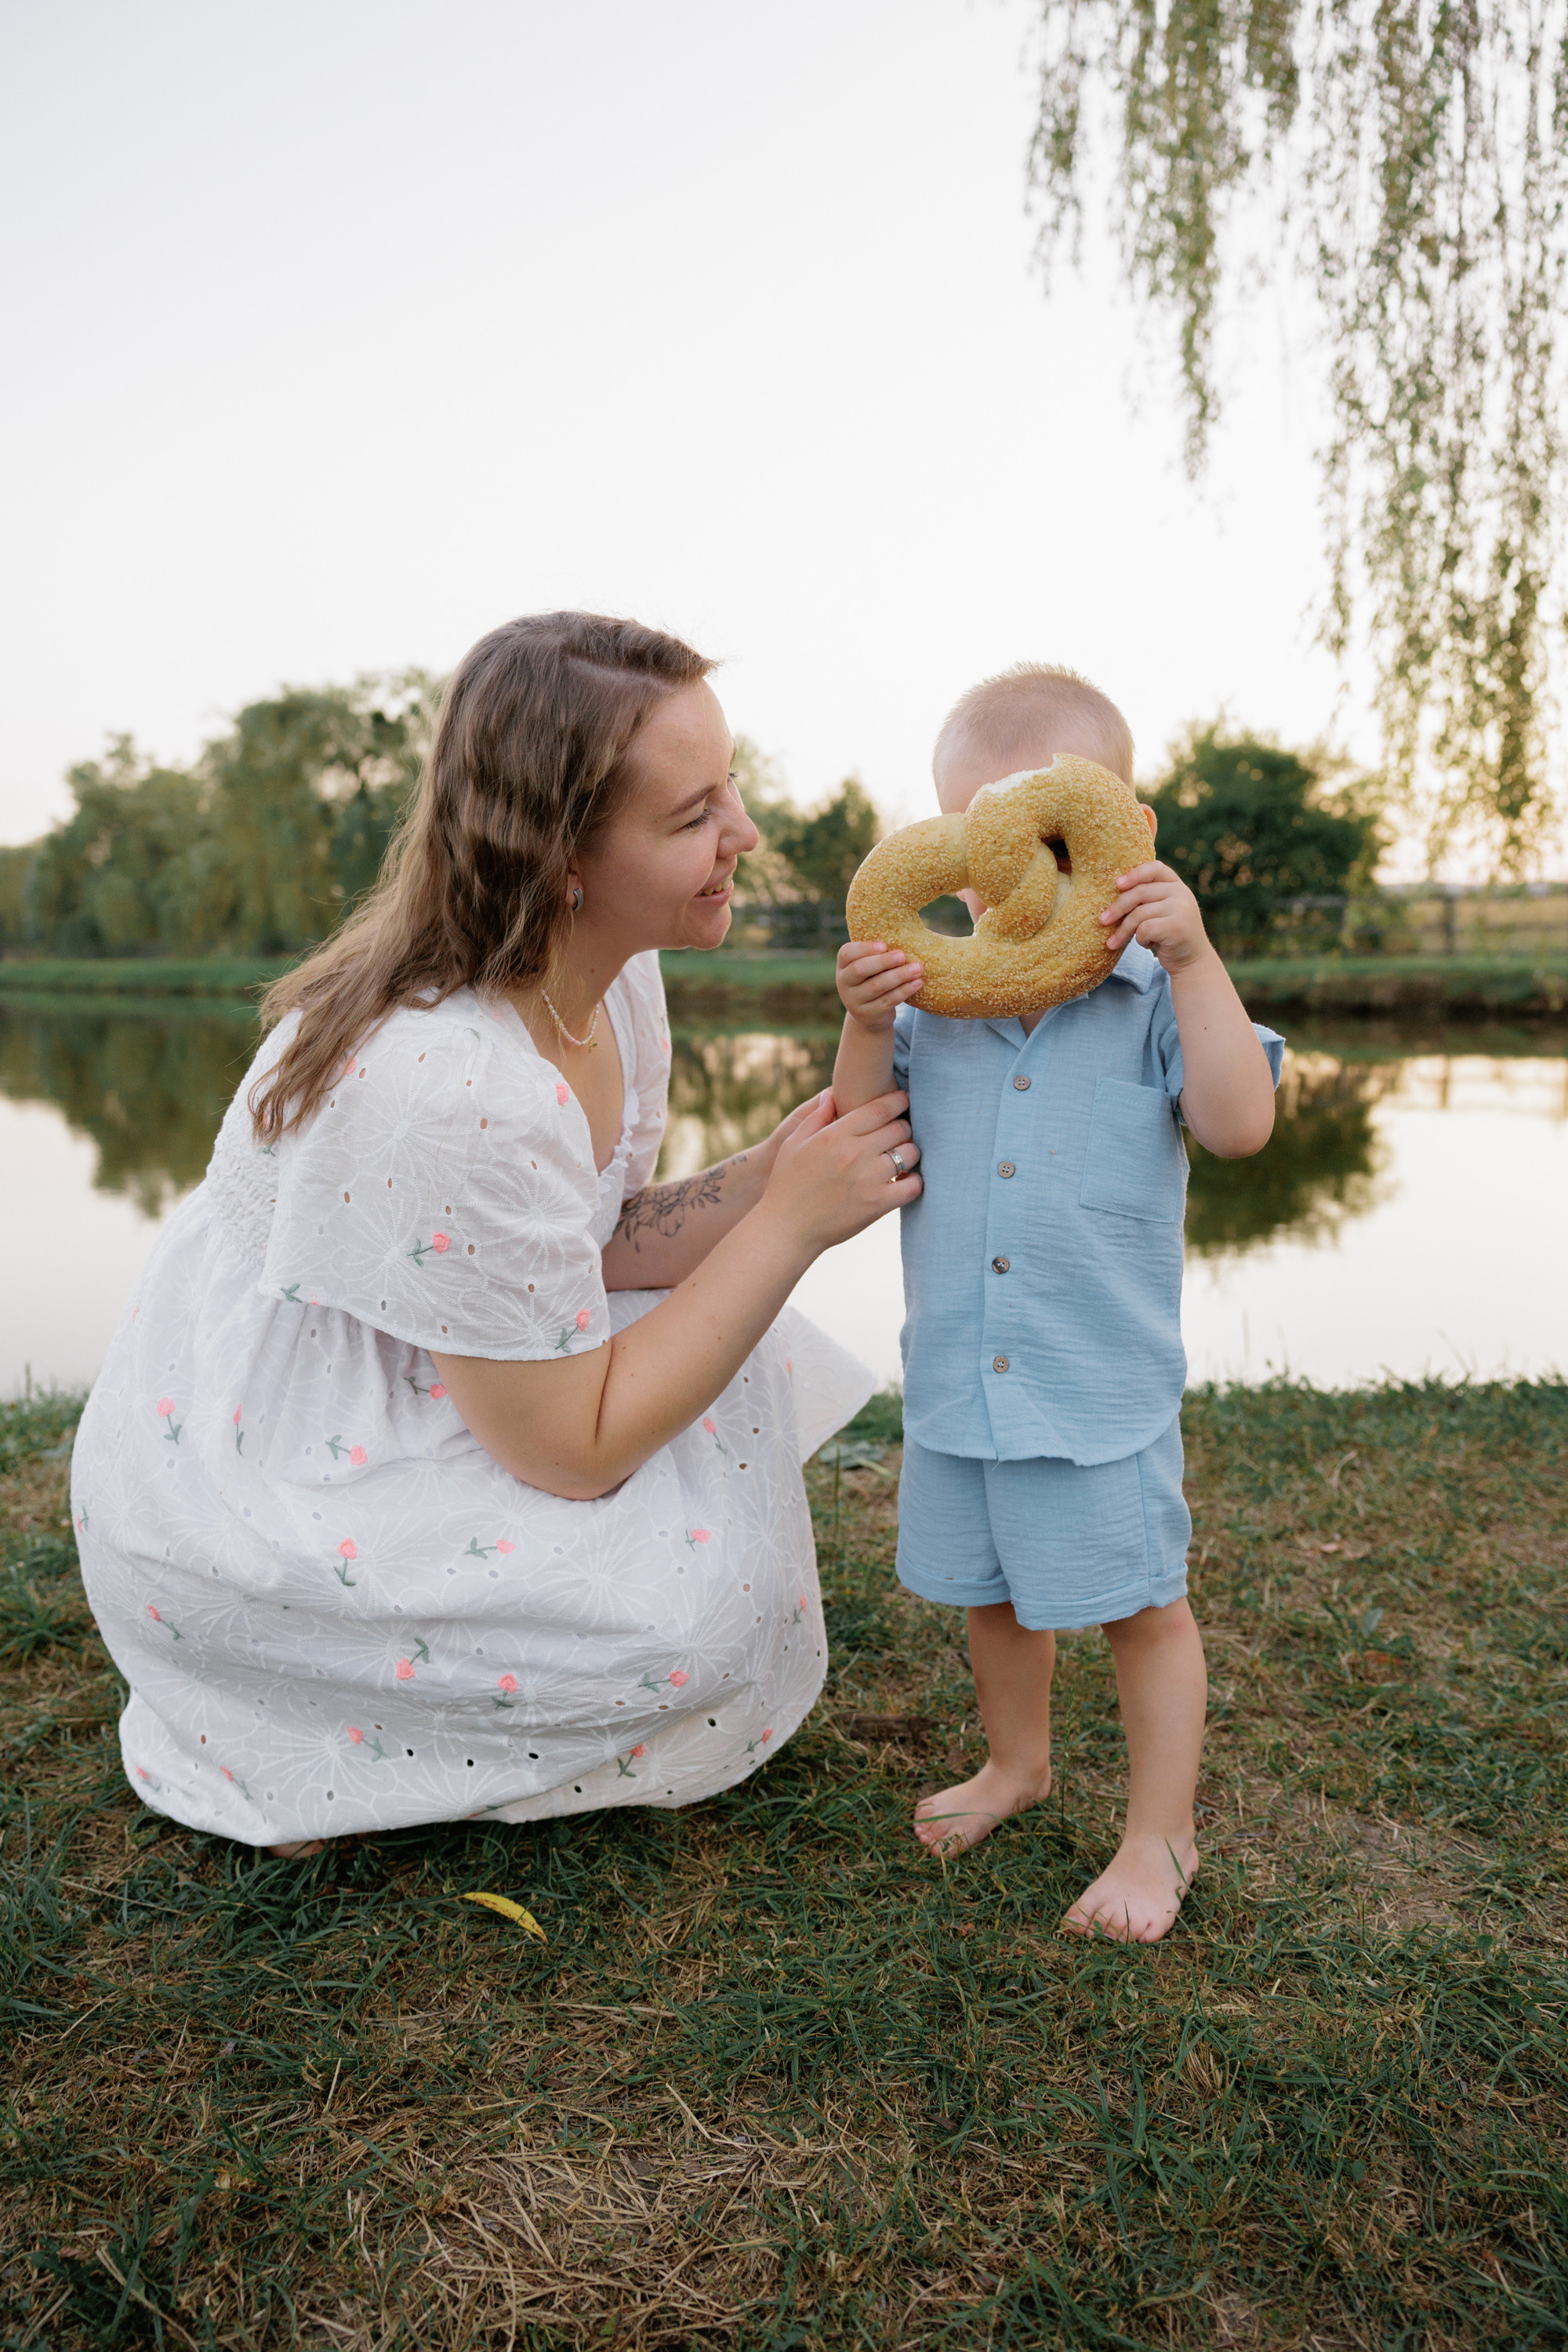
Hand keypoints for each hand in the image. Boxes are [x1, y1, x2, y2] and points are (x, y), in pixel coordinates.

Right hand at [760, 1087, 921, 1252]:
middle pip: (899, 1128)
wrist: (786, 1228)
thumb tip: (831, 1095)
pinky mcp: (877, 1204)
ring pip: (909, 1154)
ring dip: (910, 1152)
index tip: (905, 1099)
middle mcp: (855, 1153)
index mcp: (835, 1135)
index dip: (898, 1101)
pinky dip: (915, 1181)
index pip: (879, 1109)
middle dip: (905, 1127)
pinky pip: (913, 1186)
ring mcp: (869, 1179)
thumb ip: (815, 1118)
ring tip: (903, 1156)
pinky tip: (906, 1180)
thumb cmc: (787, 1185)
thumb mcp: (792, 1145)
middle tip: (902, 1132)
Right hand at [836, 940, 923, 1031]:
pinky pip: (888, 1001)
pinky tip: (917, 983)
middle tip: (903, 955)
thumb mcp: (870, 967)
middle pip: (860, 969)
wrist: (870, 1014)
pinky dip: (904, 991)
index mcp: (843, 966)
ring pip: (876, 986)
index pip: (847, 953)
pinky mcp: (868, 1015)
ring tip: (918, 968)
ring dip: (899, 976)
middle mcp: (844, 983)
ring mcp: (854, 1001)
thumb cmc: (874, 979)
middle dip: (883, 961)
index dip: (865, 948)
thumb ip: (879, 954)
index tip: (884, 945)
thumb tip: (907, 934)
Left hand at [1099, 861, 1214, 972]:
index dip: (1134, 874)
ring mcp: (1181, 909)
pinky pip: (1144, 929)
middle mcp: (1181, 893)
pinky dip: (1140, 940)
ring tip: (1114, 943)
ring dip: (1123, 931)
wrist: (1192, 961)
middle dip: (1117, 908)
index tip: (1117, 884)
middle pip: (1139, 893)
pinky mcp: (1177, 927)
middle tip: (1102, 921)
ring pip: (1139, 914)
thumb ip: (1148, 898)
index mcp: (1177, 885)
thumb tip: (1114, 889)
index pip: (1154, 868)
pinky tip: (1148, 944)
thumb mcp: (1162, 911)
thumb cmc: (1169, 935)